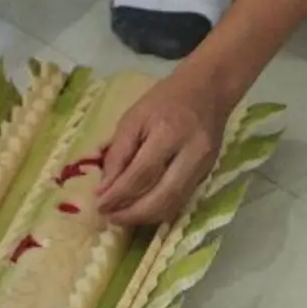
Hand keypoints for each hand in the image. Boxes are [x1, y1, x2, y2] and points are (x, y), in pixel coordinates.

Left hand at [97, 71, 228, 225]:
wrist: (207, 89)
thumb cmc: (164, 100)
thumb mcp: (133, 118)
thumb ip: (118, 153)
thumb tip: (104, 189)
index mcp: (168, 133)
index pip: (141, 175)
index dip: (118, 195)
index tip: (99, 205)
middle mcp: (191, 153)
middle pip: (161, 198)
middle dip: (132, 214)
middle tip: (110, 217)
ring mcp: (203, 167)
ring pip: (173, 205)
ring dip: (145, 218)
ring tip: (122, 217)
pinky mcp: (207, 174)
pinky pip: (181, 201)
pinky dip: (159, 210)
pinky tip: (142, 209)